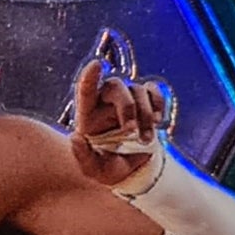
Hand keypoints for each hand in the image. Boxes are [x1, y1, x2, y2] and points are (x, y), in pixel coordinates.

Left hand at [69, 58, 169, 186]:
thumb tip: (75, 137)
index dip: (90, 76)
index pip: (86, 89)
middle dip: (127, 107)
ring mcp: (127, 98)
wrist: (131, 170)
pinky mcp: (145, 100)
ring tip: (146, 140)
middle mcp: (105, 101)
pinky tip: (158, 121)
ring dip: (146, 115)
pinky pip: (153, 90)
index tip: (97, 65)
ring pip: (138, 90)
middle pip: (116, 86)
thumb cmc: (107, 167)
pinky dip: (158, 103)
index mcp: (88, 114)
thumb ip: (82, 157)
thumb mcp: (93, 169)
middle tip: (131, 131)